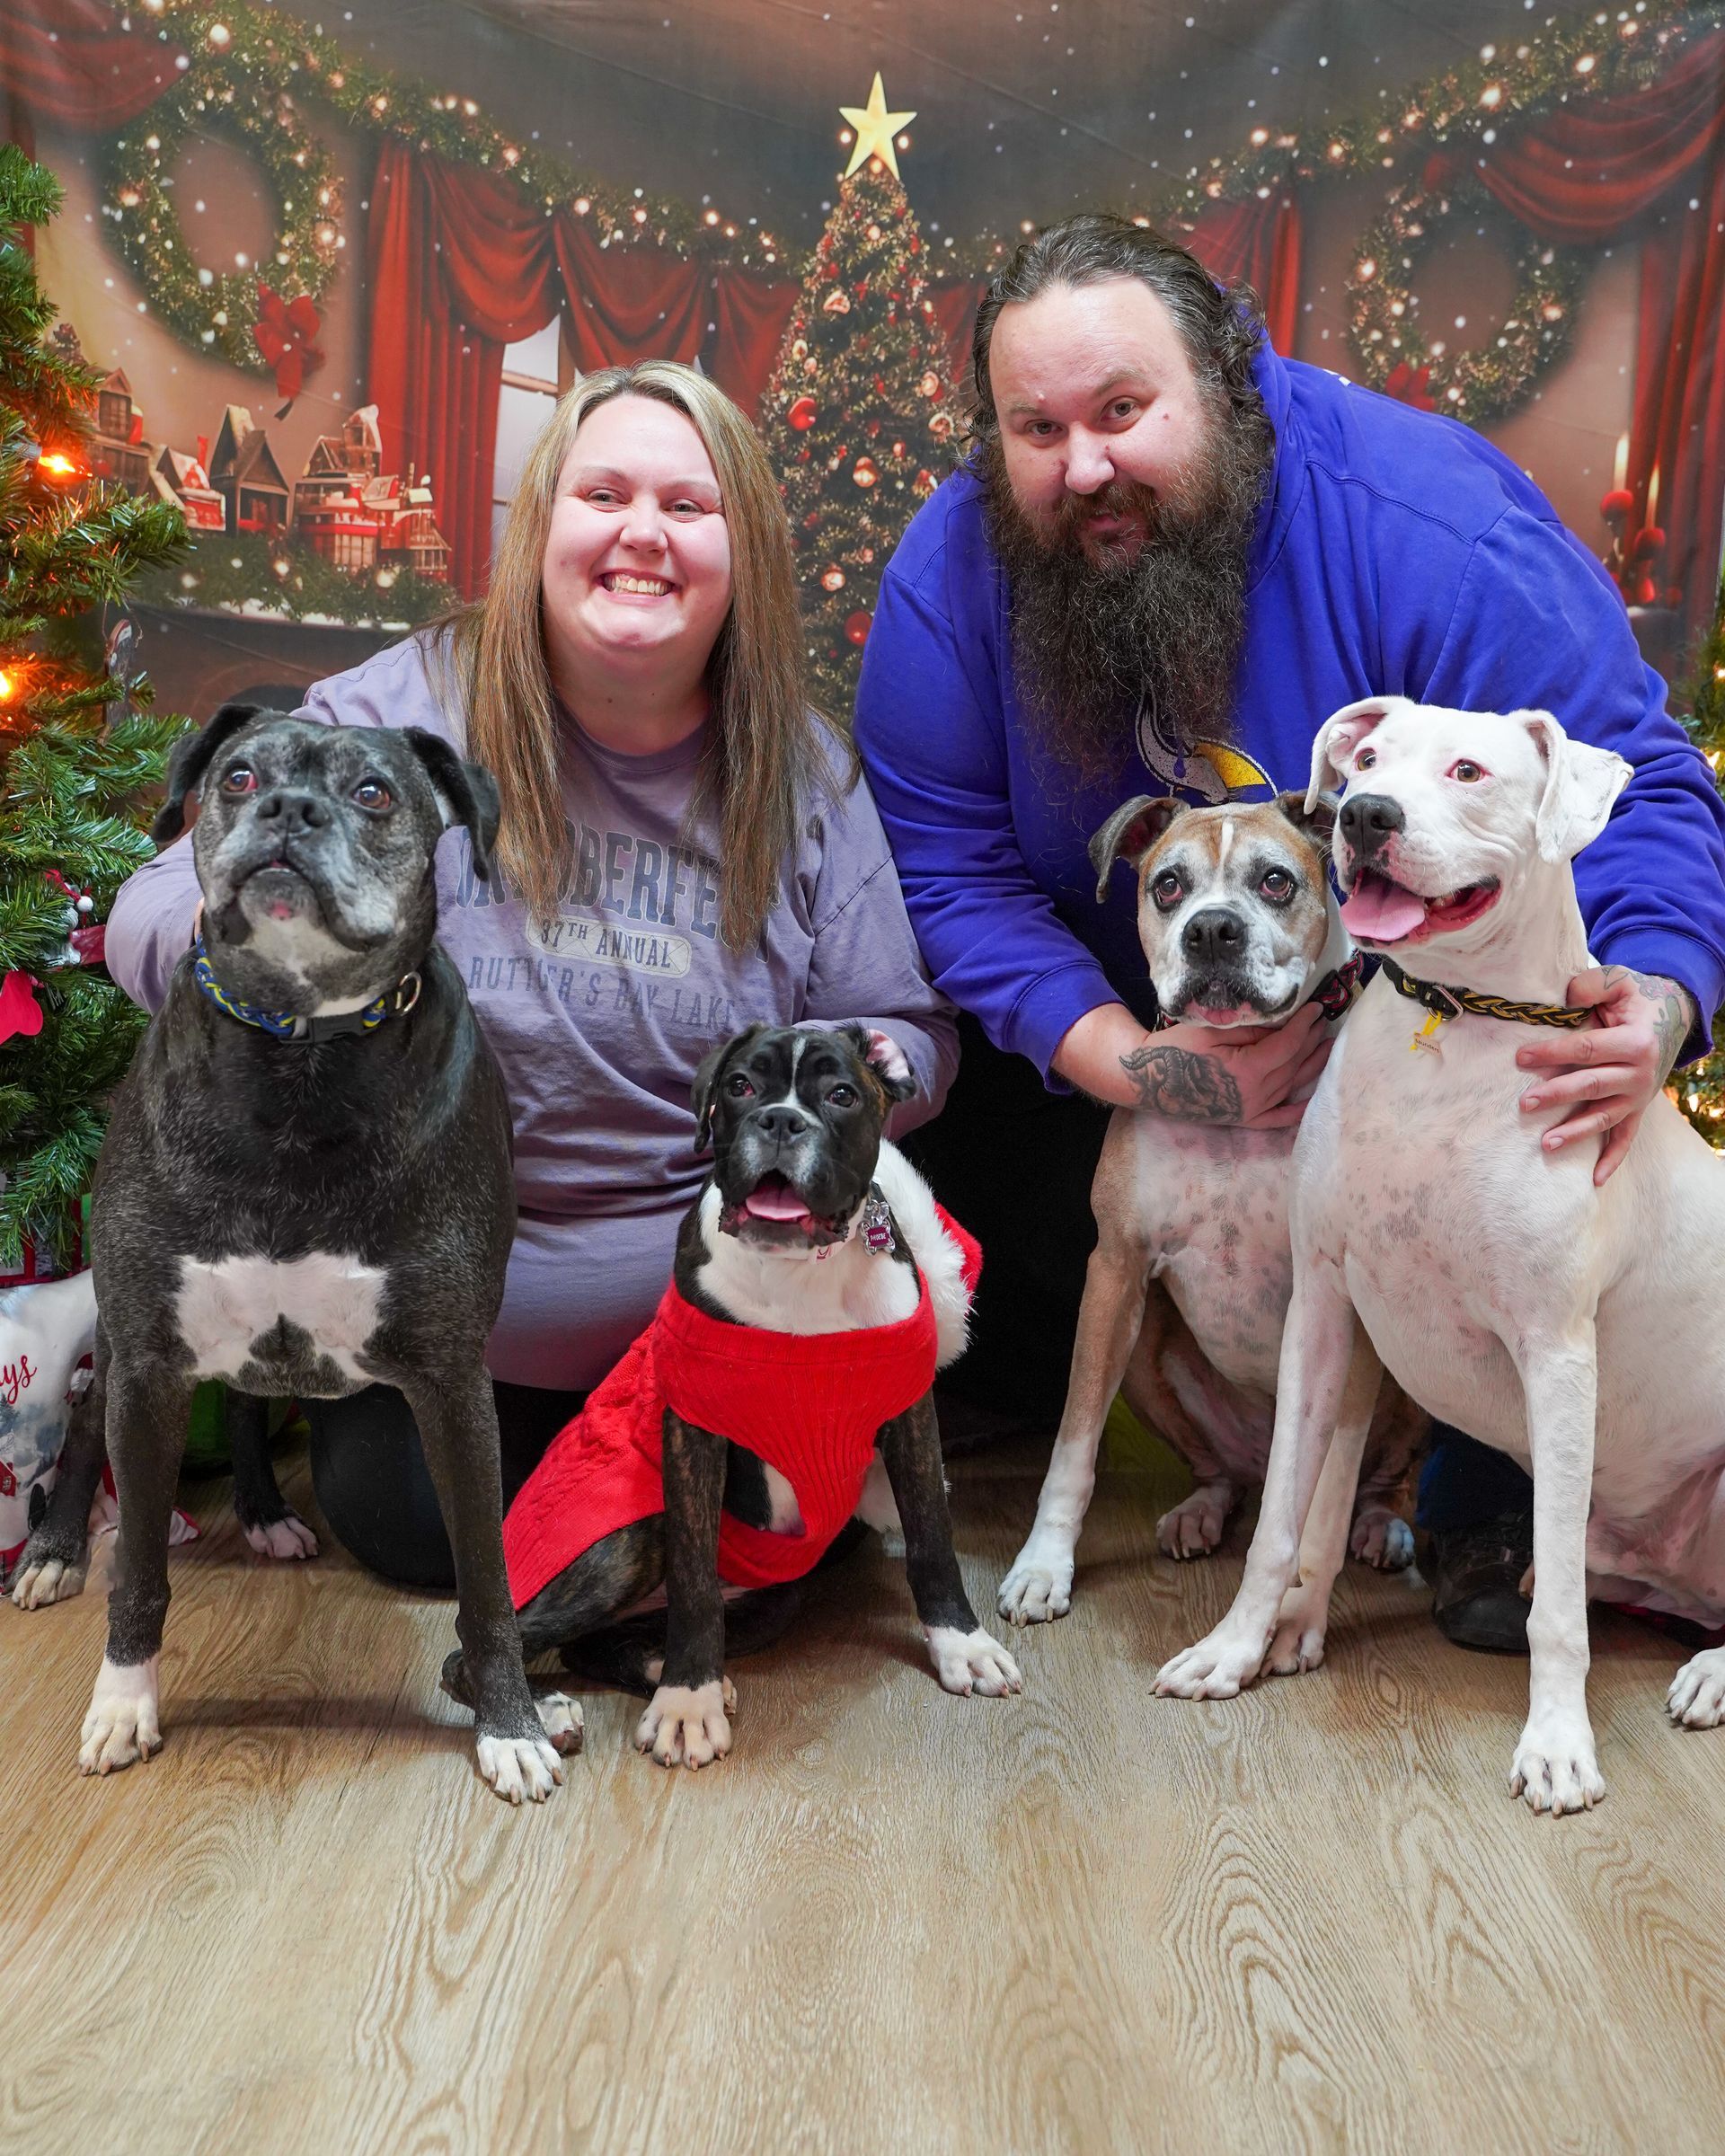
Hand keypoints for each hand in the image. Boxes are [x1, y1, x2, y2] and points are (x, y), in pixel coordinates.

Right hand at [1119, 1003, 1332, 1127]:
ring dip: (1311, 1064)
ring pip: (1291, 1085)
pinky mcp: (1244, 1119)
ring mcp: (1251, 1110)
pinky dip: (1299, 1109)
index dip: (1305, 1024)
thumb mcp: (1212, 1030)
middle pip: (1293, 1063)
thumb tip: (1282, 1024)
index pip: (1288, 1044)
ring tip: (1326, 1046)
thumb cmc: (1174, 1050)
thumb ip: (1251, 1030)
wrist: (1148, 1081)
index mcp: (1247, 1070)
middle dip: (1311, 1040)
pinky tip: (1314, 1097)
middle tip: (1323, 1021)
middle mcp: (1256, 1095)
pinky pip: (1279, 1118)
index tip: (1316, 1007)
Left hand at [1517, 966, 1694, 1184]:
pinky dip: (1613, 1160)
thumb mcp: (1617, 981)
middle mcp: (1640, 1073)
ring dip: (1576, 1132)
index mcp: (1635, 1041)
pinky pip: (1626, 1138)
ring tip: (1546, 1144)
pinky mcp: (1637, 1109)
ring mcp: (1639, 1095)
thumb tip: (1565, 999)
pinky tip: (1595, 1180)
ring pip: (1604, 1116)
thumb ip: (1591, 986)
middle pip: (1592, 1086)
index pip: (1587, 1049)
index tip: (1521, 1057)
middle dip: (1557, 1095)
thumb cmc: (1634, 998)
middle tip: (1524, 1103)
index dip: (1553, 1053)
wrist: (1671, 1016)